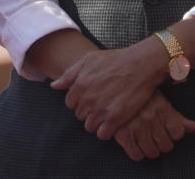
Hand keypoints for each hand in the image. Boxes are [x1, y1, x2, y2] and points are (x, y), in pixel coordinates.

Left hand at [50, 40, 166, 139]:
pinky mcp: (115, 119)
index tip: (91, 96)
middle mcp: (88, 99)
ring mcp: (101, 110)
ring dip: (97, 121)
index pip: (70, 103)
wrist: (141, 64)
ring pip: (89, 126)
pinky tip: (113, 121)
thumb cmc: (116, 59)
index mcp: (80, 85)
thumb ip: (69, 74)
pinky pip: (102, 134)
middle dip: (89, 110)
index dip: (80, 100)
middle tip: (102, 102)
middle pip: (80, 115)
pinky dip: (107, 130)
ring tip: (107, 111)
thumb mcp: (89, 59)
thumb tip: (54, 85)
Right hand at [114, 91, 194, 160]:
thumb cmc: (142, 98)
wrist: (116, 91)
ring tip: (147, 142)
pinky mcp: (122, 134)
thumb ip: (180, 118)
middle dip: (163, 144)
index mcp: (162, 108)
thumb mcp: (163, 103)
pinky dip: (138, 153)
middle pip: (166, 145)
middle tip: (156, 137)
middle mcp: (151, 118)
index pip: (178, 133)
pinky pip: (136, 154)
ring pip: (152, 152)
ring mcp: (136, 126)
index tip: (167, 131)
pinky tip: (136, 145)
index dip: (174, 134)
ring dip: (151, 150)